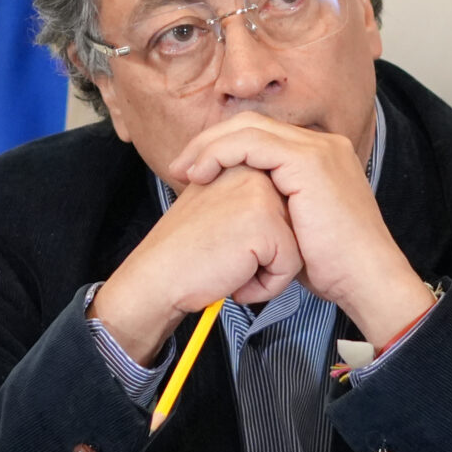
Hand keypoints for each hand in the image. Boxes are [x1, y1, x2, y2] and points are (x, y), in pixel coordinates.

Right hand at [90, 165, 300, 364]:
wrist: (156, 277)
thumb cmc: (184, 252)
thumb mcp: (214, 206)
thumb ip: (246, 197)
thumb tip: (284, 208)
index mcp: (242, 165)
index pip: (283, 210)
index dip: (259, 241)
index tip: (224, 247)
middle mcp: (254, 173)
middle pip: (293, 226)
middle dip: (266, 254)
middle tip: (225, 257)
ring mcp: (261, 196)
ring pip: (296, 246)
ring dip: (267, 271)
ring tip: (230, 268)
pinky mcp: (265, 224)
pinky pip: (290, 266)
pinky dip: (267, 286)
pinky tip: (235, 280)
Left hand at [167, 113, 432, 345]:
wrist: (365, 280)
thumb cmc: (332, 266)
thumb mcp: (295, 227)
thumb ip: (272, 207)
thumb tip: (237, 209)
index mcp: (320, 155)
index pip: (262, 135)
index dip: (223, 147)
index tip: (195, 172)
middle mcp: (322, 143)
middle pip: (252, 124)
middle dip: (210, 142)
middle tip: (180, 166)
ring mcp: (318, 148)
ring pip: (248, 127)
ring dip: (209, 146)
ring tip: (184, 170)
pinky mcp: (308, 160)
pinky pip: (252, 143)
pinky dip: (221, 153)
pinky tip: (201, 174)